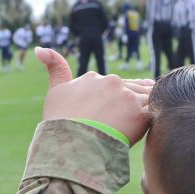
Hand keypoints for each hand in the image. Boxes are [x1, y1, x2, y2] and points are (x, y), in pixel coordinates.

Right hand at [36, 47, 151, 145]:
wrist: (70, 146)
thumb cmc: (60, 123)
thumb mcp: (55, 92)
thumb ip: (54, 67)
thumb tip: (39, 48)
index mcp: (94, 77)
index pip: (114, 83)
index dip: (118, 97)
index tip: (118, 110)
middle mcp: (112, 82)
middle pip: (132, 88)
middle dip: (133, 102)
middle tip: (130, 121)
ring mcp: (127, 96)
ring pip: (146, 97)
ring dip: (147, 108)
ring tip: (141, 124)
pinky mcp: (140, 113)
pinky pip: (155, 110)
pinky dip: (155, 116)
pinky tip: (150, 125)